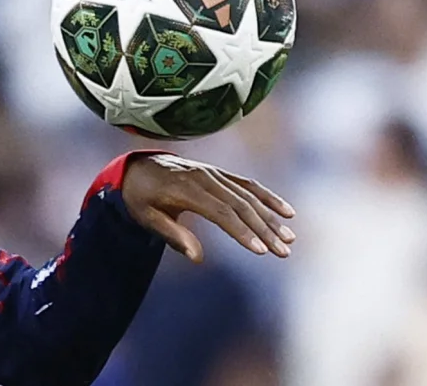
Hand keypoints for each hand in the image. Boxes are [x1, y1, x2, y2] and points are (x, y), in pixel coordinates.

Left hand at [121, 153, 295, 262]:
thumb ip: (172, 235)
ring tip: (290, 239)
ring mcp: (213, 173)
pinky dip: (268, 197)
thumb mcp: (146, 217)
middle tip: (284, 252)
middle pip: (240, 205)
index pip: (221, 212)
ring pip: (248, 195)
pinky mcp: (219, 173)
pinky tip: (286, 212)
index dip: (242, 231)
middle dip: (264, 229)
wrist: (137, 168)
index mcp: (185, 188)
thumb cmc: (140, 197)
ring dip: (271, 217)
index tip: (261, 251)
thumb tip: (197, 259)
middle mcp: (204, 177)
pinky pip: (248, 184)